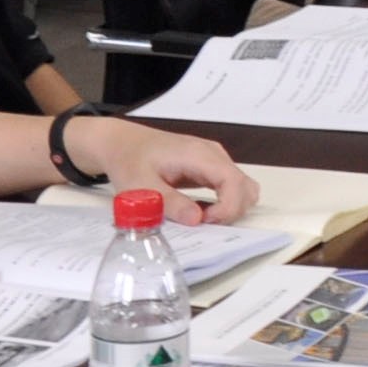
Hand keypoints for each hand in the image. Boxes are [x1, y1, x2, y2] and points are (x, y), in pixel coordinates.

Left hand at [73, 119, 262, 223]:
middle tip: (202, 223)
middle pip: (244, 186)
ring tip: (201, 217)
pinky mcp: (210, 168)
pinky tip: (200, 210)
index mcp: (198, 155)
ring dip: (229, 208)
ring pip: (242, 187)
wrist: (122, 143)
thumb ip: (170, 203)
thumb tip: (197, 220)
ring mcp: (214, 160)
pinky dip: (224, 203)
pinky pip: (231, 187)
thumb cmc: (129, 161)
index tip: (206, 222)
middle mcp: (213, 154)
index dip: (228, 207)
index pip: (233, 181)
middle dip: (230, 211)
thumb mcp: (141, 187)